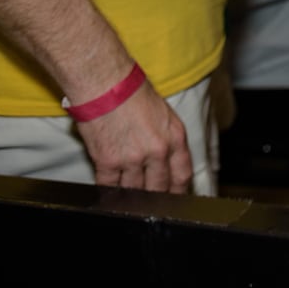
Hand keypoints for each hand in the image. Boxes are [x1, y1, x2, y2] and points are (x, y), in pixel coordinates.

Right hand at [75, 81, 192, 192]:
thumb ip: (167, 140)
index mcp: (175, 138)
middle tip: (150, 202)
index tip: (174, 198)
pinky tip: (109, 191)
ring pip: (134, 191)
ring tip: (128, 198)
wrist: (106, 85)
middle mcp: (158, 151)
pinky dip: (109, 190)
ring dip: (131, 195)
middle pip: (159, 187)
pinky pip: (109, 186)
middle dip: (154, 196)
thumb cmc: (133, 93)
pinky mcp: (108, 162)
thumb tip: (165, 161)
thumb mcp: (164, 115)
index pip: (182, 175)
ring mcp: (133, 159)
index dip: (178, 191)